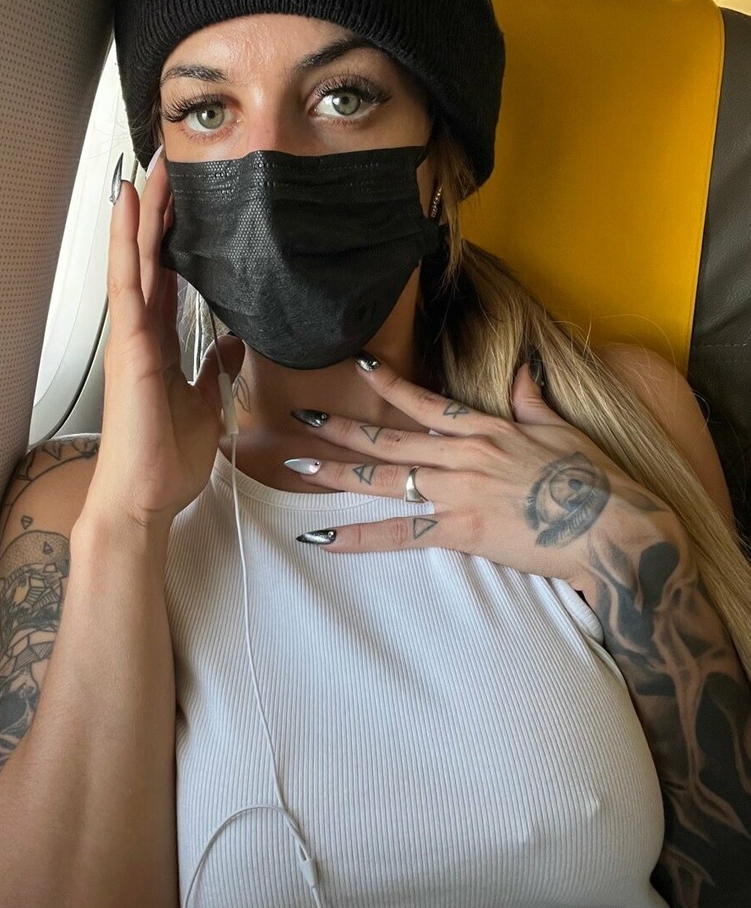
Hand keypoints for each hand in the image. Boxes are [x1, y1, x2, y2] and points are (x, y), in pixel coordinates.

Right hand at [82, 152, 244, 533]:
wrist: (145, 498)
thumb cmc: (167, 457)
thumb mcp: (205, 402)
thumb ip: (214, 367)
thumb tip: (233, 340)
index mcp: (159, 344)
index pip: (168, 276)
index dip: (174, 237)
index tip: (188, 200)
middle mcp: (141, 333)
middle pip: (151, 259)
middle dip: (160, 213)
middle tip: (172, 164)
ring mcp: (131, 338)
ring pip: (135, 262)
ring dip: (142, 215)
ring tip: (151, 168)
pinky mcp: (128, 348)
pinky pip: (128, 286)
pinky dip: (127, 245)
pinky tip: (129, 210)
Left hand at [289, 352, 669, 589]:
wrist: (611, 528)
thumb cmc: (594, 480)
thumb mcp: (564, 431)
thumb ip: (533, 401)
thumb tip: (522, 371)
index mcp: (487, 429)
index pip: (426, 402)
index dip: (388, 385)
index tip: (356, 369)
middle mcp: (463, 455)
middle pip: (390, 439)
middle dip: (340, 429)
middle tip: (299, 418)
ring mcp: (458, 493)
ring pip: (385, 479)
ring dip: (336, 473)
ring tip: (296, 467)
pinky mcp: (460, 532)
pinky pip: (398, 534)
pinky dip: (359, 536)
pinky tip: (323, 538)